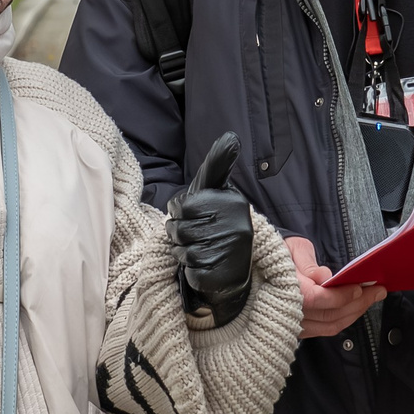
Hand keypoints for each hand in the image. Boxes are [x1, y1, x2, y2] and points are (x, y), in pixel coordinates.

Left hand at [168, 133, 254, 327]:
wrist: (235, 270)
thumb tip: (231, 137)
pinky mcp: (223, 276)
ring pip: (180, 250)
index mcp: (232, 201)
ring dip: (182, 253)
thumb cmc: (217, 223)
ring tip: (198, 250)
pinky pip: (189, 272)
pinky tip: (203, 267)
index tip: (193, 215)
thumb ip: (218, 164)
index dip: (179, 212)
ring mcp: (231, 252)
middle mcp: (236, 225)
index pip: (181, 205)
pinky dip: (190, 272)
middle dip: (178, 233)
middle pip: (177, 228)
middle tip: (194, 235)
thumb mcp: (217, 191)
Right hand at [285, 235, 383, 339]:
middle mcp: (290, 313)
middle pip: (331, 316)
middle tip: (378, 291)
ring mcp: (293, 324)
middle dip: (359, 304)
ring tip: (371, 299)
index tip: (361, 288)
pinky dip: (342, 320)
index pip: (321, 299)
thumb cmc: (275, 255)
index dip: (344, 295)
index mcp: (288, 291)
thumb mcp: (291, 249)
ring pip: (331, 326)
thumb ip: (308, 262)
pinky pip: (324, 329)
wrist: (256, 268)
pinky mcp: (298, 328)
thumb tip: (324, 276)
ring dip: (354, 314)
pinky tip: (354, 308)